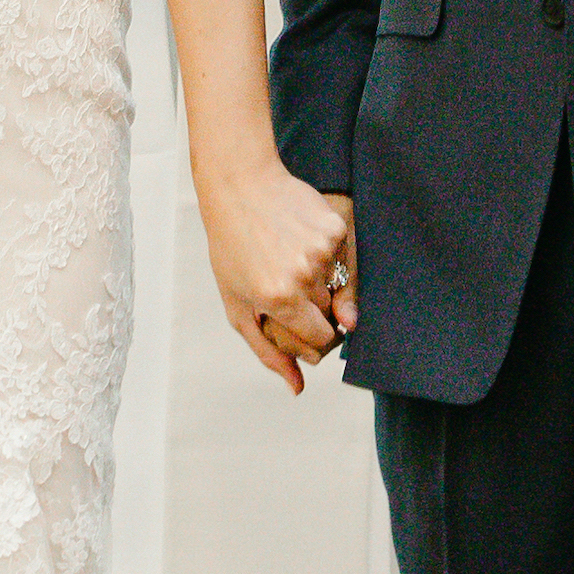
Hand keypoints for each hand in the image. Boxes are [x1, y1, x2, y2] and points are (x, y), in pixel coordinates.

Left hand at [197, 156, 354, 393]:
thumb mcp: (238, 305)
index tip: (300, 319)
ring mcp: (321, 250)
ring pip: (337, 283)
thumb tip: (298, 388)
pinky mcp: (334, 227)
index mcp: (280, 299)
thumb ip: (269, 351)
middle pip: (331, 311)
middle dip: (314, 304)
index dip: (313, 333)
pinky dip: (326, 250)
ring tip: (288, 253)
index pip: (322, 338)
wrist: (239, 185)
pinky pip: (341, 254)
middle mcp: (304, 276)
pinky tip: (298, 234)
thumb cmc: (232, 248)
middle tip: (287, 279)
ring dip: (320, 276)